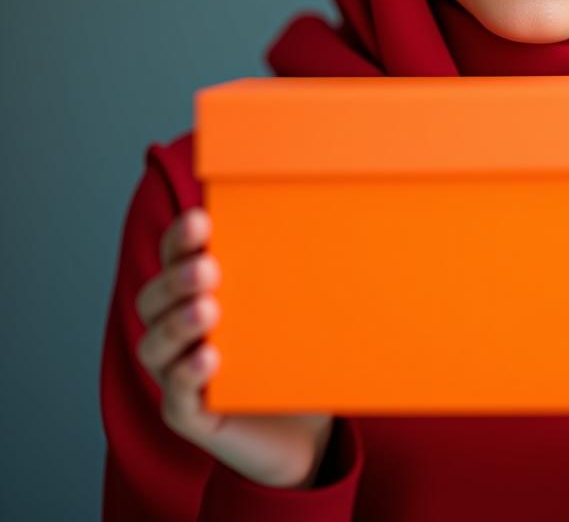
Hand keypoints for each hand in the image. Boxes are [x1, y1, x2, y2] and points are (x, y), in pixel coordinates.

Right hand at [134, 206, 334, 488]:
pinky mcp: (190, 415)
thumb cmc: (296, 354)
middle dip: (176, 280)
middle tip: (207, 268)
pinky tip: (209, 358)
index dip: (180, 239)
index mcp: (198, 294)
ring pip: (154, 347)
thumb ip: (303, 269)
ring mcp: (178, 374)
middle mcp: (177, 332)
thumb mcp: (300, 307)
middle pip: (153, 300)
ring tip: (208, 310)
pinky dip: (188, 374)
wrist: (307, 427)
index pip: (175, 259)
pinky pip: (176, 396)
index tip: (201, 220)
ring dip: (177, 325)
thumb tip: (337, 220)